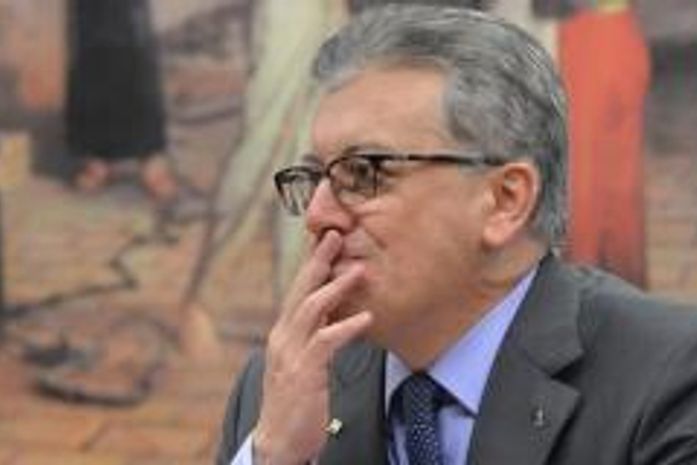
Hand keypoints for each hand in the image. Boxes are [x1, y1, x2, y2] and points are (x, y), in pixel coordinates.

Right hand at [252, 230, 372, 464]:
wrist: (277, 443)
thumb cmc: (294, 404)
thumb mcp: (302, 363)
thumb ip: (314, 337)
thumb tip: (334, 315)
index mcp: (284, 333)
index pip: (298, 291)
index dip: (311, 264)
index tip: (325, 241)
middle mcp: (283, 337)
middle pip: (300, 290)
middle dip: (318, 260)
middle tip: (335, 235)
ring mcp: (290, 353)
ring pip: (311, 308)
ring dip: (336, 287)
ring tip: (359, 271)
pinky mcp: (304, 371)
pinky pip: (326, 341)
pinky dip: (347, 327)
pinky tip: (366, 318)